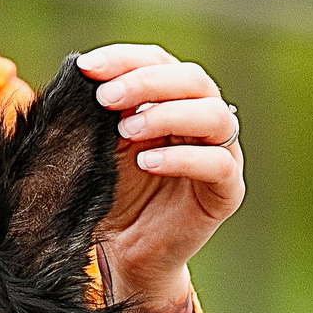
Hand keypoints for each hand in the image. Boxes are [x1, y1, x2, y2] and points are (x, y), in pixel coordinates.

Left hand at [75, 44, 244, 312]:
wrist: (129, 254)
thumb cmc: (116, 195)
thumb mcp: (103, 147)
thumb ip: (103, 114)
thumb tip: (85, 75)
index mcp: (175, 99)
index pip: (159, 61)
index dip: (125, 58)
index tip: (87, 67)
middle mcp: (204, 119)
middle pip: (193, 79)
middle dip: (146, 81)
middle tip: (106, 97)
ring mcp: (222, 153)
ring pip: (213, 114)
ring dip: (166, 114)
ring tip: (125, 131)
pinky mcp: (228, 190)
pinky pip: (217, 164)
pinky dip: (181, 159)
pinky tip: (146, 162)